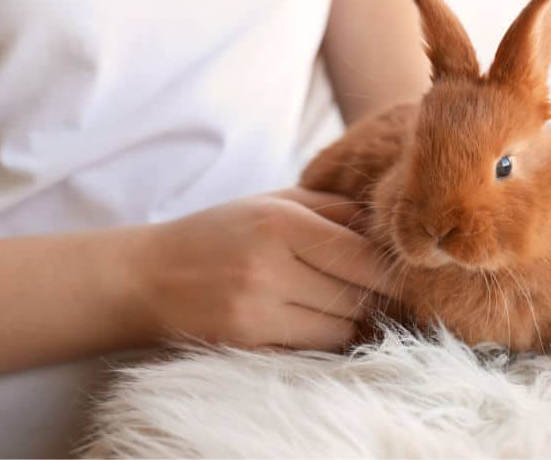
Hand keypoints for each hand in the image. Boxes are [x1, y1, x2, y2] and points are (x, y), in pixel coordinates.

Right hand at [118, 188, 396, 350]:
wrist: (147, 278)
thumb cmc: (219, 233)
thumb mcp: (270, 202)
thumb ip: (329, 207)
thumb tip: (385, 225)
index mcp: (279, 223)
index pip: (361, 255)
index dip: (389, 268)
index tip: (403, 271)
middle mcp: (269, 267)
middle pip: (356, 296)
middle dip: (376, 297)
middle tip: (385, 292)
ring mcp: (257, 310)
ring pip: (341, 329)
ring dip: (351, 321)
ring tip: (344, 304)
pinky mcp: (247, 343)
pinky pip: (312, 349)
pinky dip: (324, 338)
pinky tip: (315, 320)